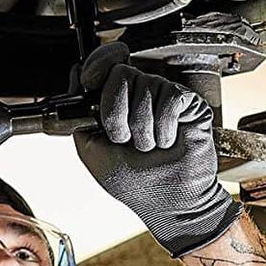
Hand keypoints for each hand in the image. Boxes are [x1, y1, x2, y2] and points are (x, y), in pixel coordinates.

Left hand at [73, 42, 239, 256]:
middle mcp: (139, 95)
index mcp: (115, 102)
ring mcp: (163, 96)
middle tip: (123, 139)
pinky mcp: (188, 102)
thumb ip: (80, 118)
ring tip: (149, 147)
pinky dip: (164, 125)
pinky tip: (166, 141)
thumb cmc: (134, 183)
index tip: (89, 82)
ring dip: (142, 127)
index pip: (103, 64)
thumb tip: (78, 84)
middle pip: (120, 73)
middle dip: (115, 113)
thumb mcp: (91, 151)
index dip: (96, 66)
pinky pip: (170, 95)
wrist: (166, 201)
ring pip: (145, 84)